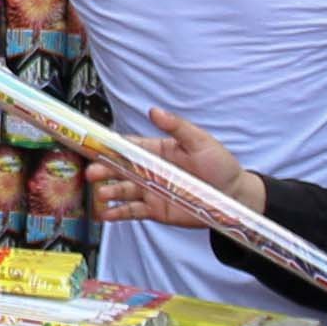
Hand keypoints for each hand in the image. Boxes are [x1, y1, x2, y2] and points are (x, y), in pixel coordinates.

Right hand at [91, 110, 253, 233]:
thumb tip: (154, 111)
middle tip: (92, 172)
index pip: (129, 146)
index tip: (93, 143)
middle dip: (104, 170)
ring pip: (123, 190)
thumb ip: (176, 127)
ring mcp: (151, 191)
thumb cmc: (220, 166)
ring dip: (109, 192)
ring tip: (100, 194)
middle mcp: (150, 171)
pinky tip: (105, 214)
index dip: (110, 145)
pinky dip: (117, 213)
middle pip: (120, 169)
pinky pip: (132, 211)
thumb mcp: (200, 141)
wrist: (234, 197)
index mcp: (157, 151)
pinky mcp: (156, 210)